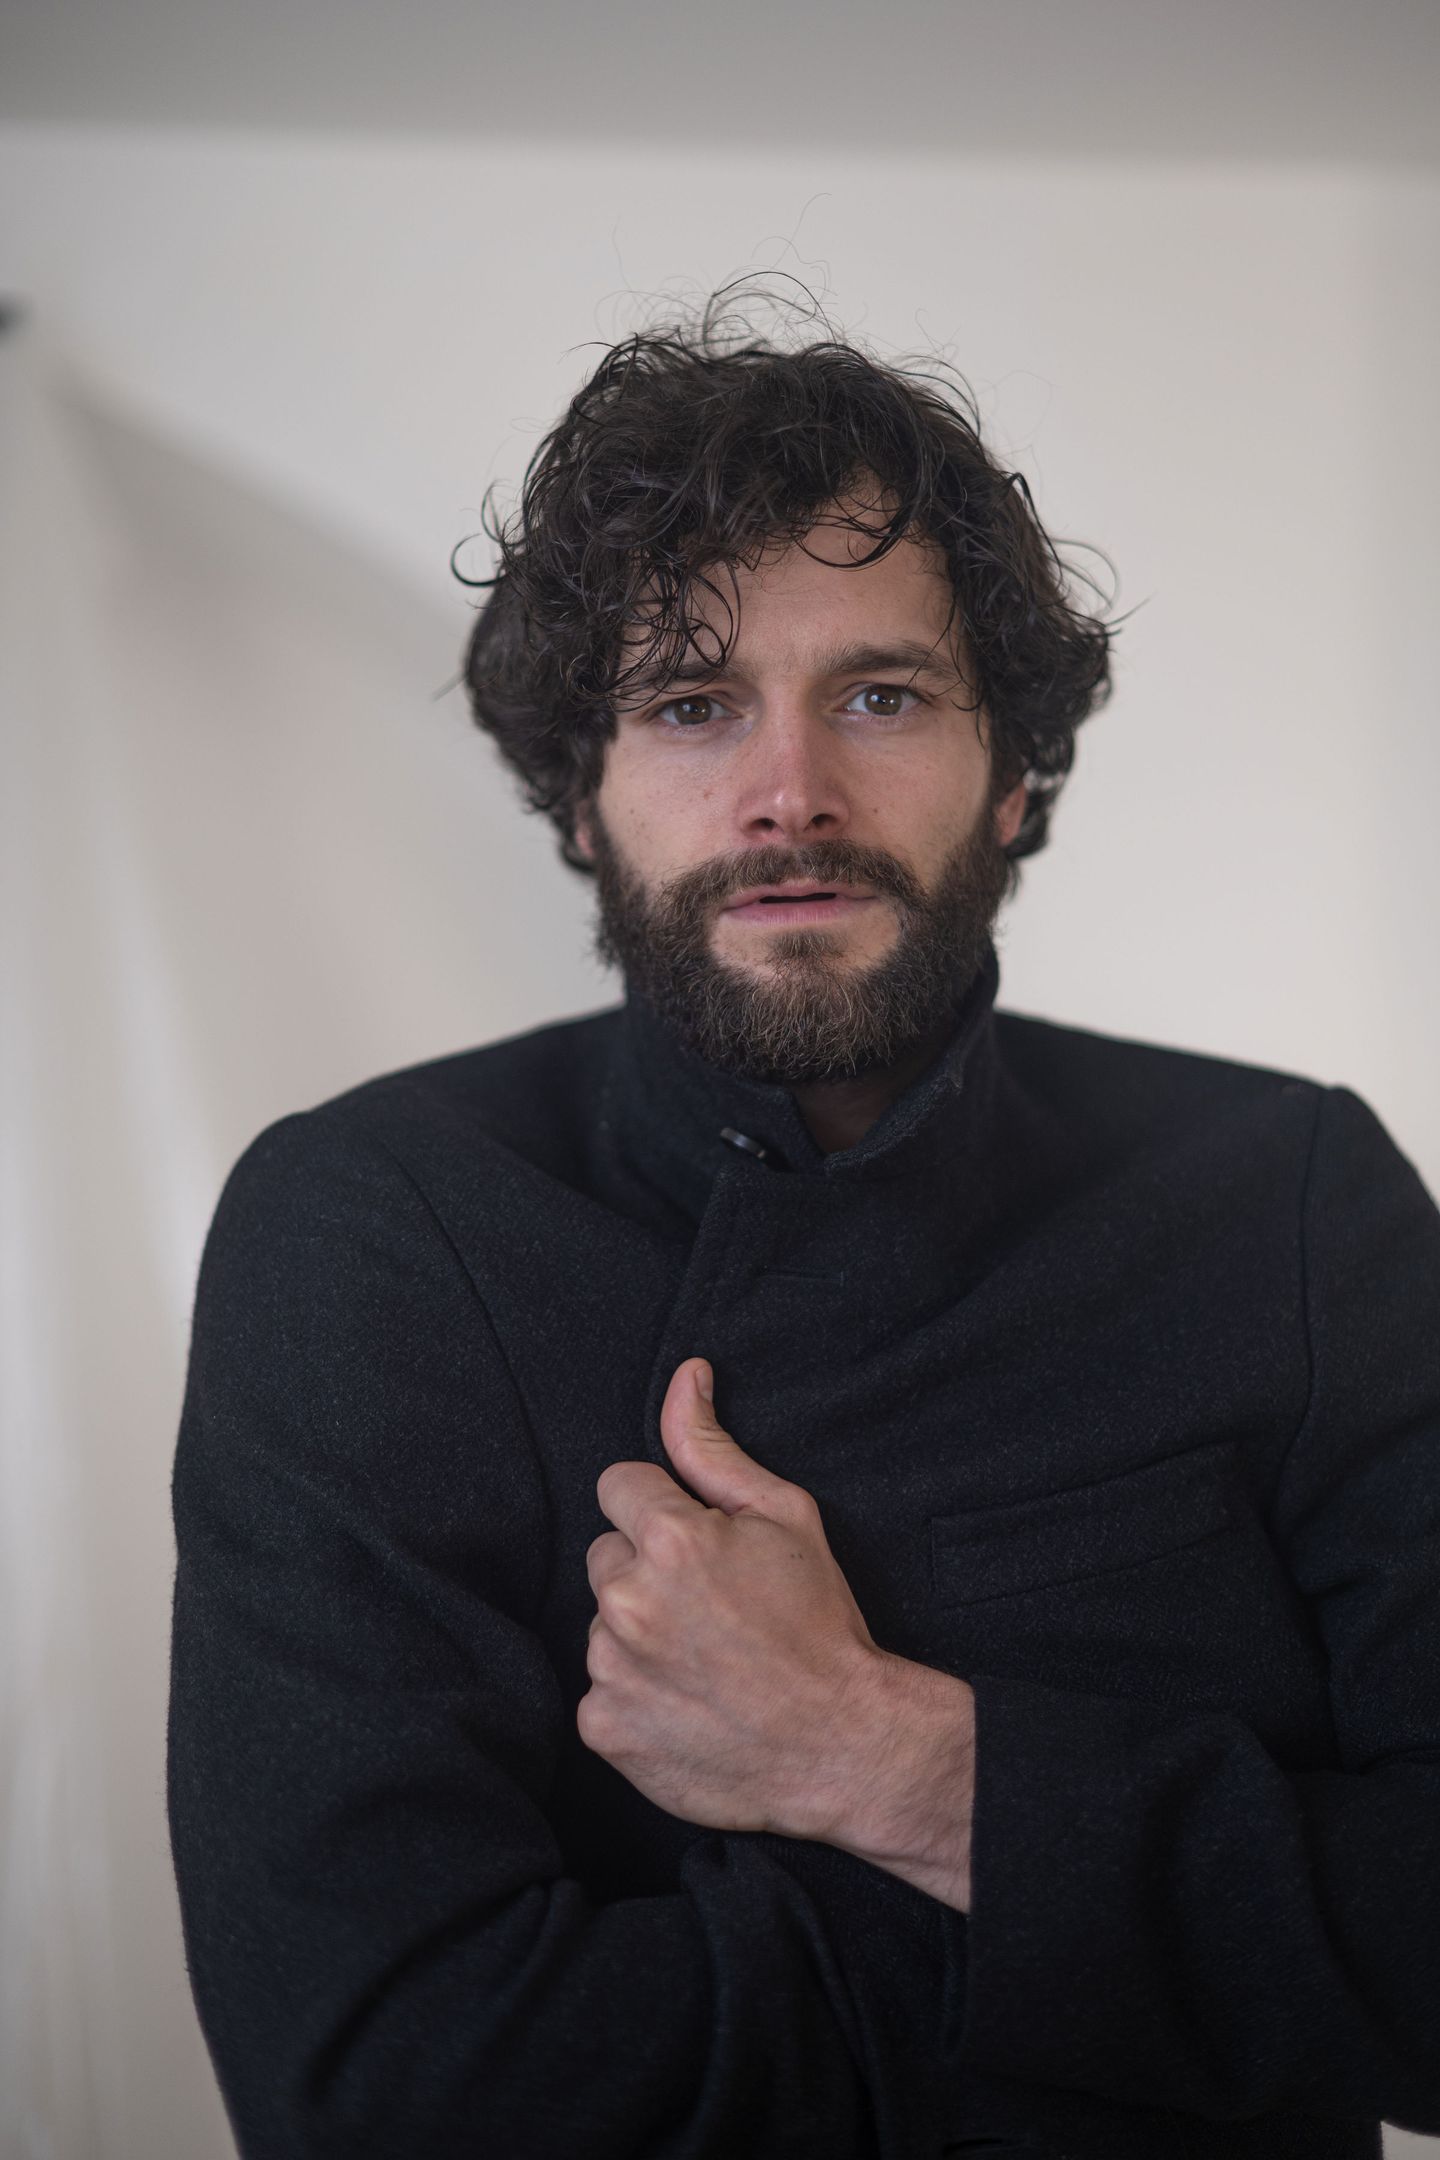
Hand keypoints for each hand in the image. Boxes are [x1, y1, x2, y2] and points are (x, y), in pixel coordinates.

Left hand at [578, 1357, 889, 1842]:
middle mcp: (627, 1603)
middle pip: (607, 1556)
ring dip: (638, 1633)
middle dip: (648, 1570)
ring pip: (602, 1624)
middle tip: (711, 1607)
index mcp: (670, 1541)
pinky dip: (635, 1695)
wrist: (843, 1744)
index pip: (619, 1487)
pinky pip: (600, 1689)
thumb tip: (686, 1375)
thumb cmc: (821, 1623)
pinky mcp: (603, 1727)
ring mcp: (610, 1670)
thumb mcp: (784, 1515)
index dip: (662, 1510)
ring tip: (705, 1659)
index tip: (700, 1546)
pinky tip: (688, 1703)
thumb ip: (712, 1446)